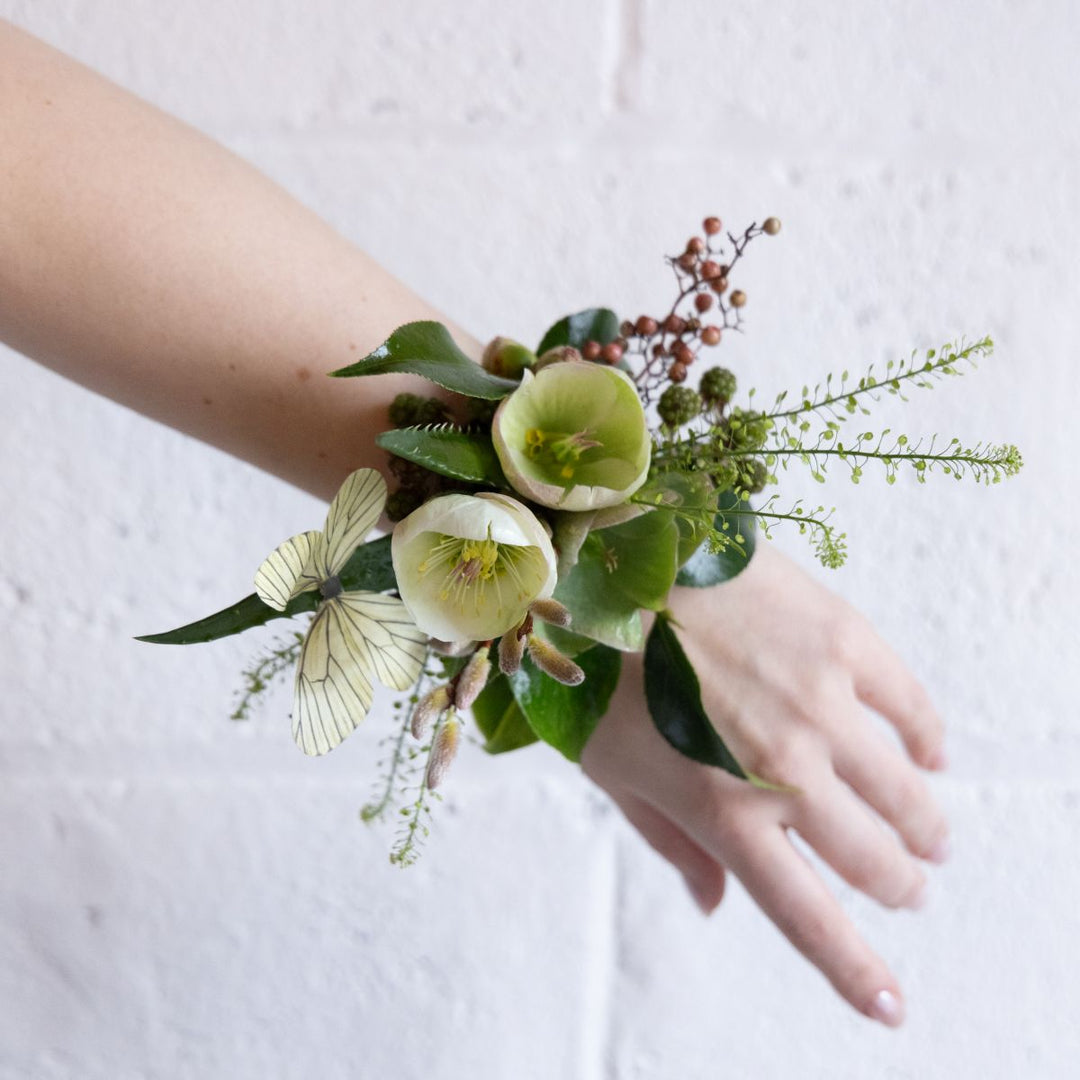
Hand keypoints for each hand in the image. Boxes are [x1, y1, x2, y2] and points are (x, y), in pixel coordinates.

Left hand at [580, 541, 948, 1026]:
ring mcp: (819, 703)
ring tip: (930, 836)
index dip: (854, 970)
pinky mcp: (841, 640)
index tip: (889, 1004)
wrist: (609, 561)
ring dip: (924, 826)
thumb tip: (713, 905)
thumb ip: (671, 843)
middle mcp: (783, 770)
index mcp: (722, 812)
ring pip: (904, 792)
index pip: (807, 915)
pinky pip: (908, 705)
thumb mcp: (613, 772)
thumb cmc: (596, 671)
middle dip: (898, 887)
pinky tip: (930, 752)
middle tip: (908, 888)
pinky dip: (928, 738)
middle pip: (870, 859)